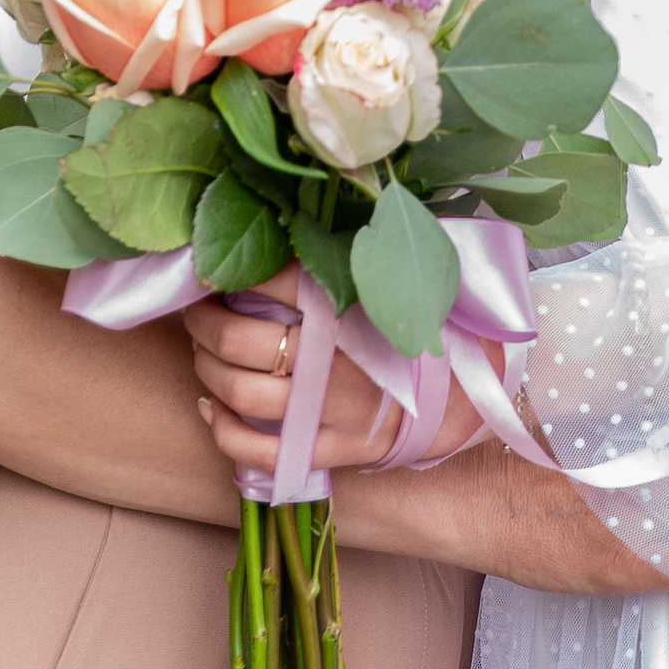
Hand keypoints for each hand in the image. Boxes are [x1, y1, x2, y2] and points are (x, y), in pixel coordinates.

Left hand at [182, 272, 484, 476]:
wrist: (468, 393)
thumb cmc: (418, 324)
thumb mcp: (395, 277)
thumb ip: (346, 253)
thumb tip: (286, 217)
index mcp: (355, 308)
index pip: (278, 280)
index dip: (236, 271)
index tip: (218, 267)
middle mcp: (338, 362)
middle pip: (241, 342)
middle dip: (206, 323)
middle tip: (200, 310)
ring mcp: (333, 413)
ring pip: (242, 394)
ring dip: (207, 369)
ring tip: (203, 351)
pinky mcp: (331, 452)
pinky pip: (260, 451)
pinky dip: (223, 431)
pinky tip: (210, 406)